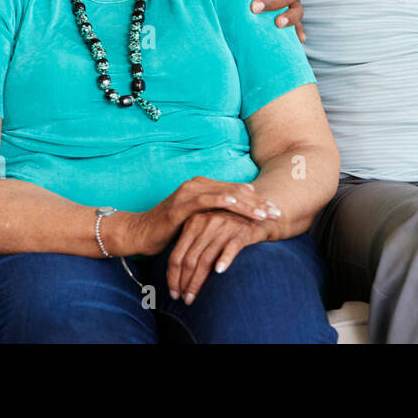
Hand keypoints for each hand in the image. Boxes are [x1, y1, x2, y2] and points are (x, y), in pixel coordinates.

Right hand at [122, 177, 279, 258]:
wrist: (141, 233)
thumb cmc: (171, 229)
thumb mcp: (198, 220)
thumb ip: (217, 212)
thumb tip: (243, 205)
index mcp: (205, 186)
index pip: (238, 191)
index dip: (258, 201)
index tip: (276, 210)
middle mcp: (198, 185)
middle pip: (235, 192)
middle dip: (258, 204)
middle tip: (276, 213)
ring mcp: (189, 193)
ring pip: (225, 195)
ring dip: (247, 205)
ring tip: (263, 213)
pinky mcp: (180, 204)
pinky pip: (205, 200)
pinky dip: (221, 200)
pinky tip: (236, 202)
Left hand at [165, 209, 272, 302]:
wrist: (259, 216)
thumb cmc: (229, 229)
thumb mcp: (207, 231)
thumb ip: (192, 246)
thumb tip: (174, 276)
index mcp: (193, 222)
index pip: (176, 254)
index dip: (172, 276)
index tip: (172, 293)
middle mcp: (206, 222)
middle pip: (189, 259)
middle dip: (184, 283)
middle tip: (183, 300)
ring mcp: (224, 226)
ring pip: (205, 259)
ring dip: (197, 282)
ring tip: (193, 298)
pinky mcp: (242, 231)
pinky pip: (231, 248)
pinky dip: (224, 260)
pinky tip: (219, 272)